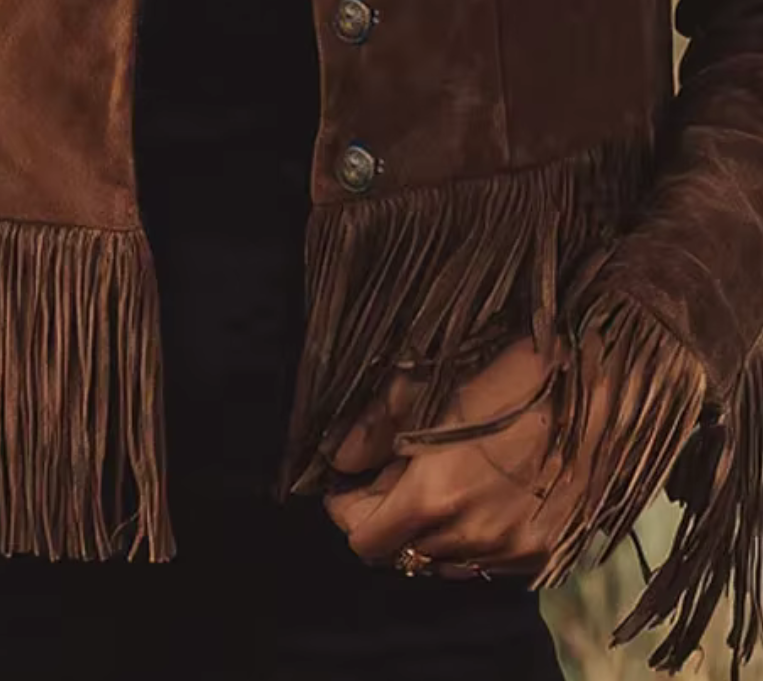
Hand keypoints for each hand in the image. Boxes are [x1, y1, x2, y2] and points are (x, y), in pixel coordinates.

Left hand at [321, 332, 612, 578]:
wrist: (605, 396)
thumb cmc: (514, 379)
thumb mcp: (432, 387)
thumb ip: (374, 426)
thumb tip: (338, 457)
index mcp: (433, 497)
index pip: (362, 538)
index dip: (347, 508)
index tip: (351, 482)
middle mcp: (468, 537)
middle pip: (397, 553)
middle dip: (383, 518)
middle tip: (391, 476)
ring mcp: (509, 553)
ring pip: (439, 561)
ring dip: (426, 531)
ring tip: (436, 483)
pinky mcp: (541, 556)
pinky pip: (483, 563)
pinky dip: (466, 539)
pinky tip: (477, 497)